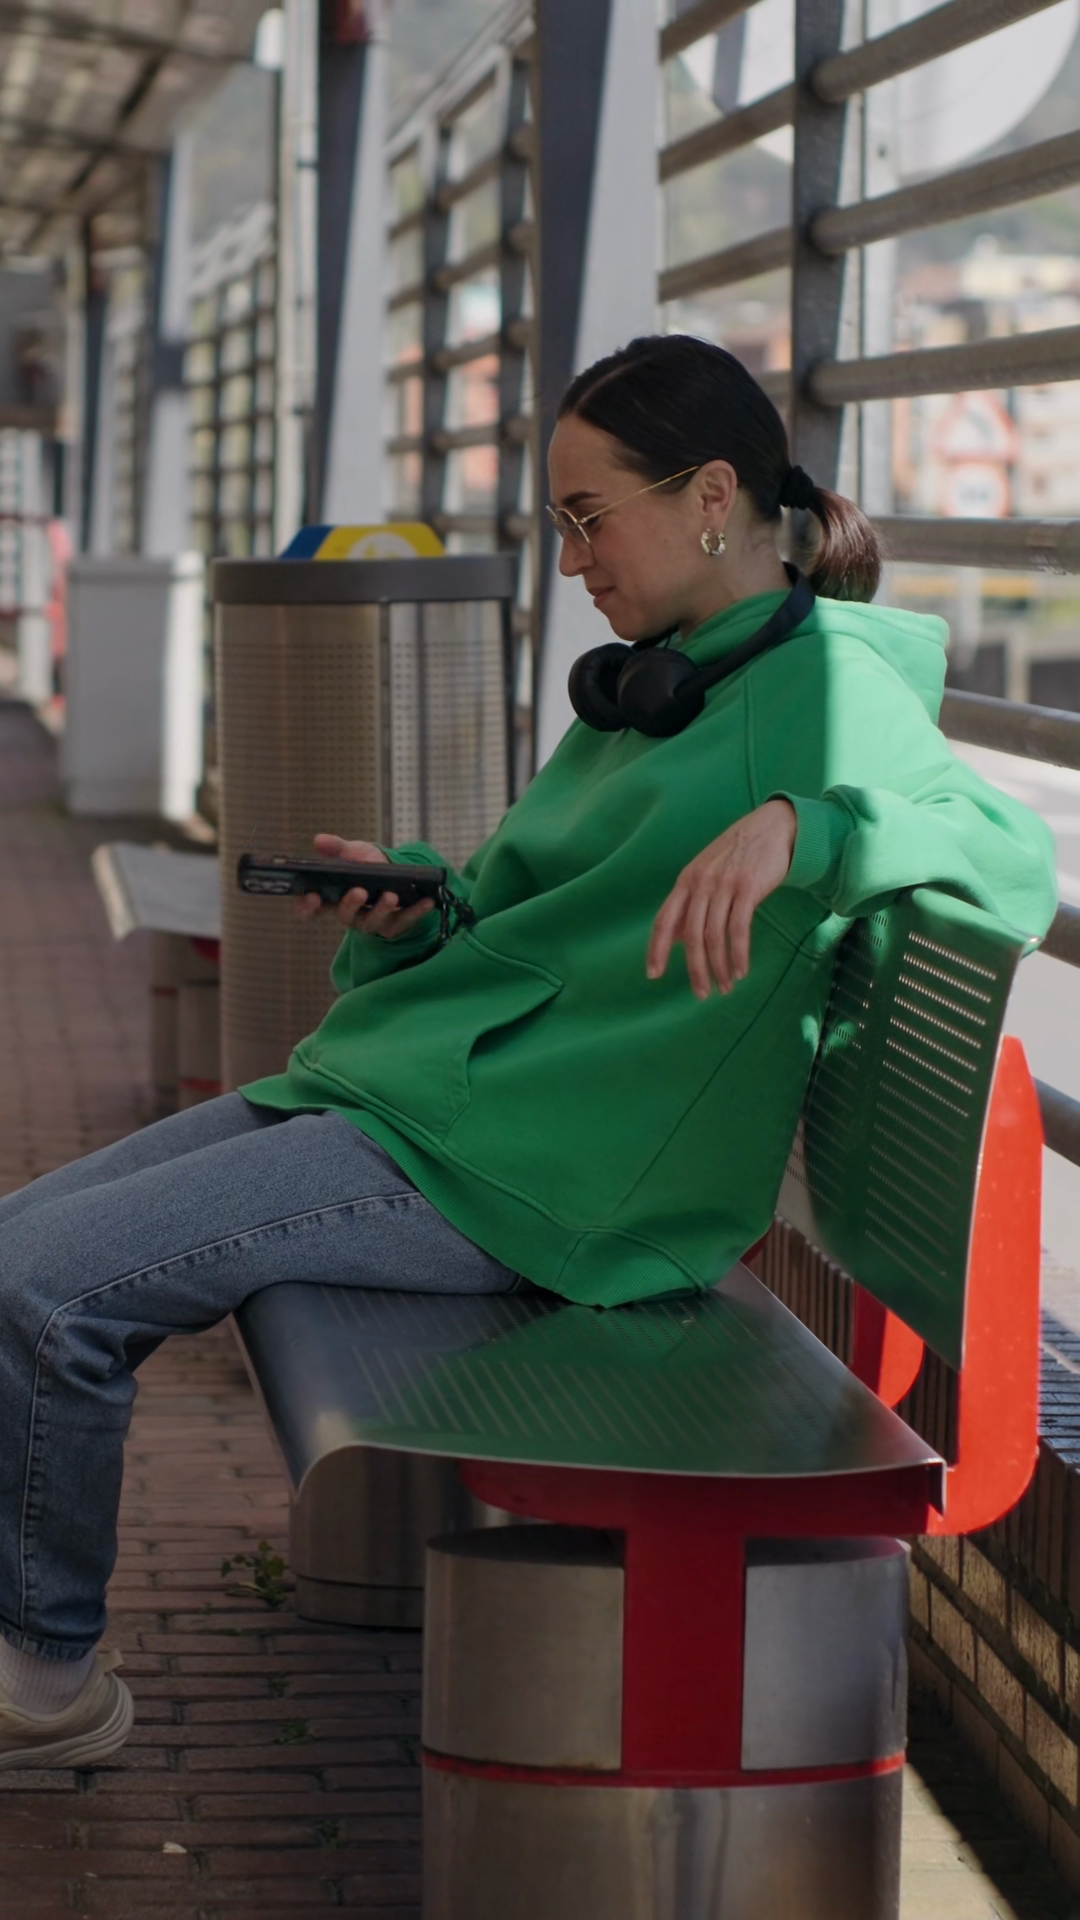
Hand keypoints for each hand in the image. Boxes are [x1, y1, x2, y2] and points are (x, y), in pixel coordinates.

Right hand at [298, 833, 436, 939]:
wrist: (396, 874)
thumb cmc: (368, 865)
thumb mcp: (353, 853)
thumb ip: (337, 847)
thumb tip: (319, 840)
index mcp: (334, 898)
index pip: (314, 907)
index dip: (309, 906)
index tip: (311, 897)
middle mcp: (352, 914)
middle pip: (345, 915)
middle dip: (350, 904)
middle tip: (359, 891)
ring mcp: (374, 922)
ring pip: (374, 921)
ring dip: (382, 909)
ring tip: (391, 895)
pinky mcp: (396, 926)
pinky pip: (405, 920)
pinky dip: (416, 911)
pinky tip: (426, 900)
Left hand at [647, 799, 796, 998]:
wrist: (773, 827)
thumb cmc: (738, 854)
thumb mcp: (706, 873)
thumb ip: (689, 903)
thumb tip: (672, 937)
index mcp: (686, 881)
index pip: (663, 920)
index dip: (656, 949)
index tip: (653, 975)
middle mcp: (701, 883)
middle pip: (690, 935)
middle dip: (695, 969)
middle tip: (703, 993)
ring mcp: (724, 885)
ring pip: (714, 936)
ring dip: (719, 967)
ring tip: (725, 987)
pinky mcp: (749, 888)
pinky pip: (739, 928)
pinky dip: (738, 954)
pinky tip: (741, 970)